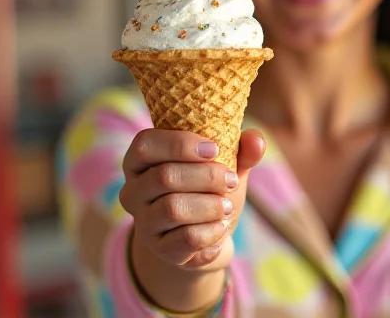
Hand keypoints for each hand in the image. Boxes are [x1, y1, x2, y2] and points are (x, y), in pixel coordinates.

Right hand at [120, 128, 265, 269]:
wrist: (208, 238)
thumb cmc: (210, 191)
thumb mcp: (225, 166)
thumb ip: (241, 150)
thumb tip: (256, 139)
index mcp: (140, 161)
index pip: (145, 145)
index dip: (180, 144)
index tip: (215, 149)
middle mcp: (133, 192)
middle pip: (165, 176)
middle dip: (207, 176)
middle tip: (231, 180)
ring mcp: (143, 223)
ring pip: (173, 209)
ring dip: (210, 205)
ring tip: (227, 206)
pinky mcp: (159, 251)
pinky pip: (187, 239)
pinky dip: (212, 232)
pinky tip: (221, 228)